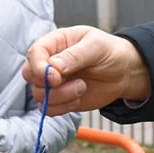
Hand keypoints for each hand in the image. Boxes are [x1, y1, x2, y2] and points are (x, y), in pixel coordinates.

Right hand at [23, 26, 151, 115]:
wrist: (123, 73)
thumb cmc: (109, 52)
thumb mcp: (96, 47)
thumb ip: (74, 55)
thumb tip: (53, 66)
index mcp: (55, 43)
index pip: (34, 54)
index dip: (40, 67)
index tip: (56, 78)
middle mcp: (49, 62)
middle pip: (29, 75)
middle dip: (46, 84)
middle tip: (69, 83)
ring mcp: (53, 82)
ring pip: (39, 95)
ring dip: (60, 96)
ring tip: (82, 87)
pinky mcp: (59, 99)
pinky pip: (49, 109)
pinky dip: (62, 108)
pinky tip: (78, 99)